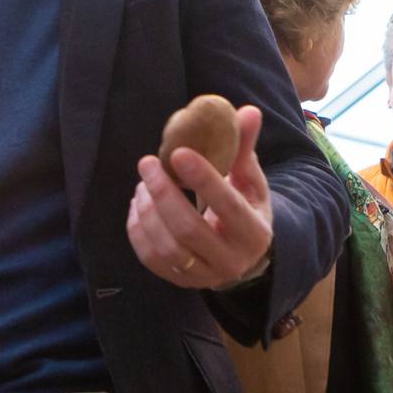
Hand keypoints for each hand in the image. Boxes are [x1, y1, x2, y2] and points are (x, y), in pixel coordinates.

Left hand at [127, 104, 275, 289]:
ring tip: (143, 182)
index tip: (177, 152)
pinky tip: (138, 204)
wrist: (240, 254)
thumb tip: (247, 111)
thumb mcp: (250, 180)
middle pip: (189, 229)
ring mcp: (203, 276)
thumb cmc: (244, 207)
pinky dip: (138, 228)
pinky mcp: (179, 281)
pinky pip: (150, 258)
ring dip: (147, 209)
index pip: (227, 205)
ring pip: (166, 246)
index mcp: (254, 233)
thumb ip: (244, 148)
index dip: (202, 179)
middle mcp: (231, 262)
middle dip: (163, 193)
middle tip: (147, 163)